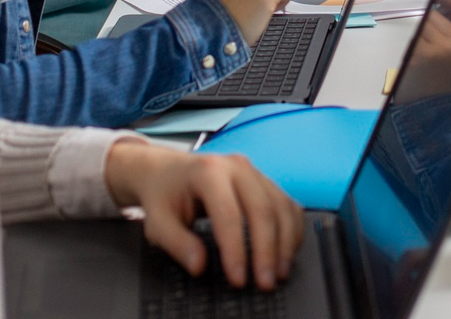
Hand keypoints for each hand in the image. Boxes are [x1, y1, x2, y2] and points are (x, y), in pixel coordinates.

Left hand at [103, 140, 304, 289]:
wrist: (168, 171)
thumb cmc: (164, 195)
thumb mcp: (158, 221)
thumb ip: (177, 243)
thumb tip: (199, 265)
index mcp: (208, 172)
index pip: (229, 215)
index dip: (236, 250)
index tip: (238, 279)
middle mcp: (236, 167)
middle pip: (262, 209)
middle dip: (267, 250)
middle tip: (265, 282)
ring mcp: (254, 172)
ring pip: (281, 206)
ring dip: (285, 243)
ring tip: (279, 273)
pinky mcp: (264, 181)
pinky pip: (288, 204)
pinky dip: (293, 230)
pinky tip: (287, 252)